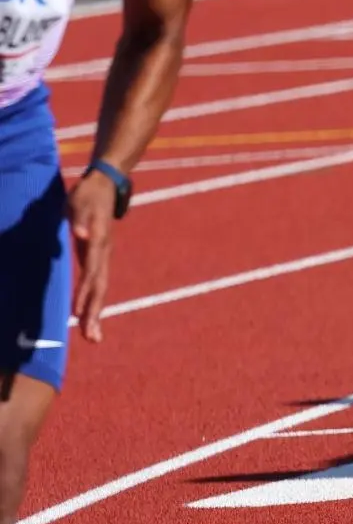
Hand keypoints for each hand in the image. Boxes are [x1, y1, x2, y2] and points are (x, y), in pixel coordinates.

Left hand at [67, 171, 117, 343]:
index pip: (92, 272)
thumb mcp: (81, 201)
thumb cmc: (88, 193)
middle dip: (95, 313)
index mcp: (99, 242)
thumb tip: (83, 234)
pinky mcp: (97, 258)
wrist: (104, 185)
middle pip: (100, 287)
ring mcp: (102, 257)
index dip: (85, 292)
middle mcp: (103, 254)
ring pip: (100, 289)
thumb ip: (82, 218)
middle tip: (92, 338)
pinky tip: (86, 315)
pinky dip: (91, 302)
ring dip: (95, 313)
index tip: (78, 313)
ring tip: (92, 337)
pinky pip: (95, 284)